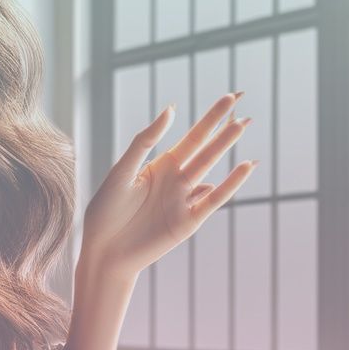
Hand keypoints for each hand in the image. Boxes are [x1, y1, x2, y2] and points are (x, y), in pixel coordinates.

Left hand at [77, 93, 257, 279]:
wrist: (104, 251)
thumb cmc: (106, 212)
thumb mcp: (122, 171)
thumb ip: (144, 141)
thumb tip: (172, 109)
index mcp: (160, 166)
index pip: (192, 136)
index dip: (211, 117)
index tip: (230, 97)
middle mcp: (176, 180)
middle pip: (205, 148)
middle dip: (223, 126)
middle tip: (243, 100)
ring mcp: (185, 200)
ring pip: (210, 168)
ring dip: (225, 146)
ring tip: (242, 125)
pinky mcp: (189, 221)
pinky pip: (214, 199)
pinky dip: (230, 184)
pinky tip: (245, 166)